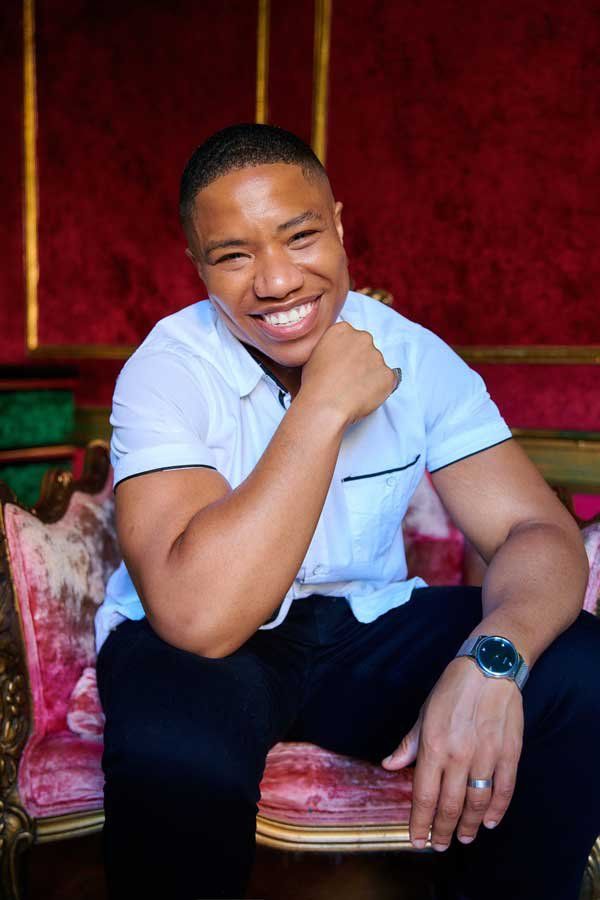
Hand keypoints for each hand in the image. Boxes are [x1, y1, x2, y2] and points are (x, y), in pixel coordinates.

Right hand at [299, 321, 397, 425]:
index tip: (342, 366)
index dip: (347, 353)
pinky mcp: (388, 375)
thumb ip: (331, 348)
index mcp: (343, 330)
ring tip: (354, 392)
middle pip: (366, 348)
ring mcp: (378, 356)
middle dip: (361, 362)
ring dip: (370, 376)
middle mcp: (363, 338)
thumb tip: (339, 356)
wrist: (325, 406)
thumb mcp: (314, 355)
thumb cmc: (314, 384)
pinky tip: (364, 398)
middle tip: (348, 380)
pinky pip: (387, 381)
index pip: (351, 337)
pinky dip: (380, 390)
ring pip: (377, 365)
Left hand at [381, 657, 523, 849]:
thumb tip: (389, 766)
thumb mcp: (424, 713)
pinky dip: (497, 810)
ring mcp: (486, 756)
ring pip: (477, 803)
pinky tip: (490, 821)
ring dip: (470, 825)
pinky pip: (503, 790)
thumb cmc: (452, 689)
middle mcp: (459, 755)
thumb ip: (409, 744)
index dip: (419, 823)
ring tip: (464, 837)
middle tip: (440, 844)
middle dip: (443, 830)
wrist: (489, 668)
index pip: (423, 796)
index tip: (417, 840)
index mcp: (433, 746)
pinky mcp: (509, 753)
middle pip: (450, 806)